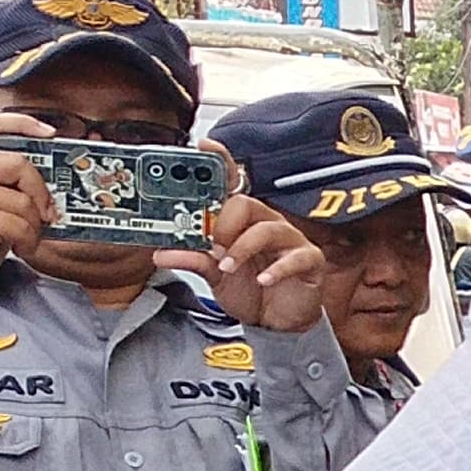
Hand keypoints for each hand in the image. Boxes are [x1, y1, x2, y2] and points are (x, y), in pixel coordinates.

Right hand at [0, 111, 57, 292]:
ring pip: (24, 201)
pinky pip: (21, 224)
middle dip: (40, 192)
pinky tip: (18, 248)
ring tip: (22, 239)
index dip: (22, 123)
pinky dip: (29, 241)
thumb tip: (39, 176)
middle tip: (44, 214)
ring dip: (33, 226)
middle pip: (19, 164)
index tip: (49, 133)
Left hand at [161, 173, 325, 332]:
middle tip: (212, 243)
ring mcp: (289, 241)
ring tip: (228, 267)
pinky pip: (295, 257)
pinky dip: (277, 269)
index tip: (203, 147)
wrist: (278, 323)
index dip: (220, 162)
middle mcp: (265, 224)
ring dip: (243, 248)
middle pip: (247, 203)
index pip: (230, 185)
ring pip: (268, 228)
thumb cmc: (251, 291)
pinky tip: (263, 280)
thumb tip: (162, 252)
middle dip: (224, 223)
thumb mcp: (213, 277)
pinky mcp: (309, 260)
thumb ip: (192, 261)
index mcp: (241, 222)